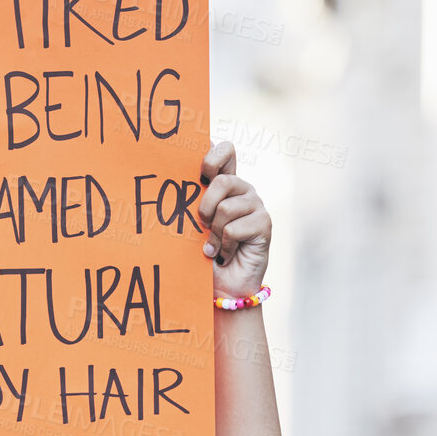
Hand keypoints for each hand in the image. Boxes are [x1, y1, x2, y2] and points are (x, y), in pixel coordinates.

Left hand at [195, 141, 270, 298]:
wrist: (221, 285)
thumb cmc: (202, 252)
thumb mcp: (192, 222)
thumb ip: (191, 199)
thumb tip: (172, 177)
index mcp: (224, 181)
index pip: (225, 150)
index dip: (212, 155)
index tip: (199, 173)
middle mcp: (243, 188)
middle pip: (222, 180)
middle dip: (205, 207)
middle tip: (203, 225)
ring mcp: (256, 204)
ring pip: (226, 208)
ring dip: (213, 232)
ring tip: (214, 245)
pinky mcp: (264, 223)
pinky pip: (234, 229)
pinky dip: (224, 245)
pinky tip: (226, 253)